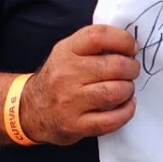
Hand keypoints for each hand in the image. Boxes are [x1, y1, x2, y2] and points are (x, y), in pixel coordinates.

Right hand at [19, 25, 140, 145]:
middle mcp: (66, 74)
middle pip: (115, 66)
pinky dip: (126, 111)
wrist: (30, 109)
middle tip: (131, 71)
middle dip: (132, 68)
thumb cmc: (59, 77)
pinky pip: (111, 120)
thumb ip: (95, 44)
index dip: (124, 40)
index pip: (99, 36)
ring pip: (116, 92)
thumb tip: (130, 44)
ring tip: (126, 89)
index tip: (132, 48)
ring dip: (129, 90)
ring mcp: (70, 101)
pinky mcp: (75, 125)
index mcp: (66, 50)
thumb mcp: (68, 52)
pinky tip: (125, 105)